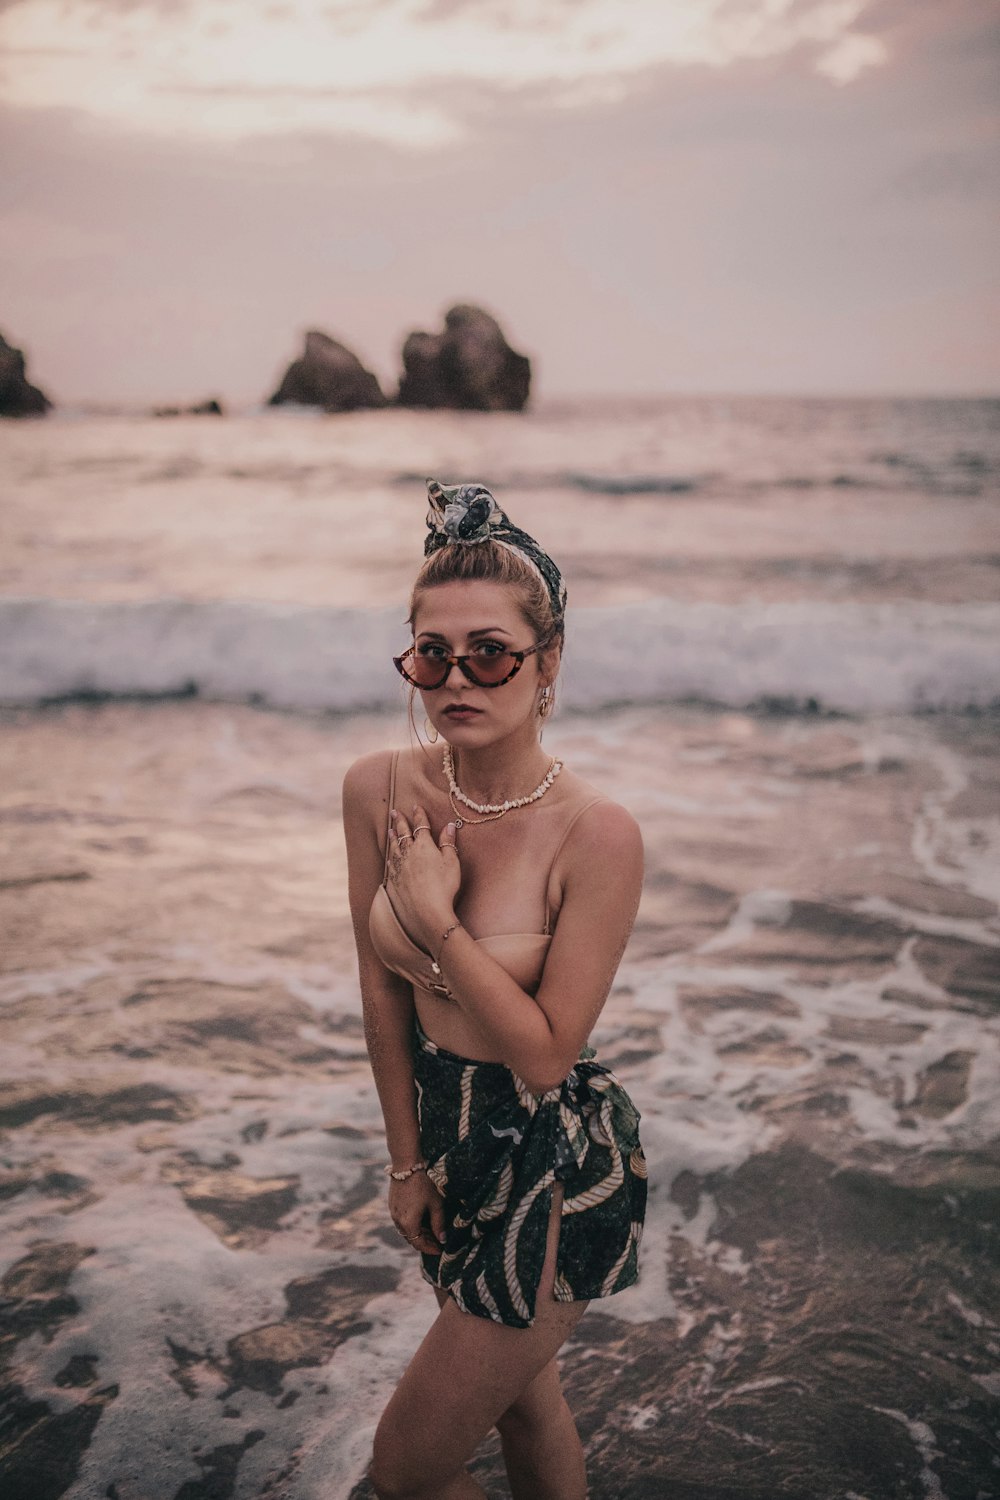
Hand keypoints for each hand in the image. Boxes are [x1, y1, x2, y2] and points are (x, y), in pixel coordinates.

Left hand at [386, 804, 460, 948]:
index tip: (416, 806)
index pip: (421, 825)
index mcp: (424, 846)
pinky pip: (390, 863)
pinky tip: (389, 856)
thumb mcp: (452, 862)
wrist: (427, 911)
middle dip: (400, 821)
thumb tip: (449, 826)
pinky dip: (390, 855)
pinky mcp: (394, 880)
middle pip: (404, 833)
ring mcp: (400, 867)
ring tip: (390, 829)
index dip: (419, 815)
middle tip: (394, 812)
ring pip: (394, 846)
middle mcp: (409, 853)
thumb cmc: (444, 887)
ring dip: (393, 836)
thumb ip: (449, 843)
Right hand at [389, 1171, 445, 1254]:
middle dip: (425, 1242)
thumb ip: (439, 1223)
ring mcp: (393, 1213)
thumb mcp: (435, 1204)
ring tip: (430, 1231)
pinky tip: (421, 1219)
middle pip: (411, 1239)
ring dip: (418, 1233)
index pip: (419, 1244)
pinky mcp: (392, 1205)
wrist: (406, 1165)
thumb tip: (442, 1239)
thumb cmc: (423, 1184)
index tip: (440, 1250)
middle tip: (437, 1241)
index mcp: (409, 1224)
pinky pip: (401, 1221)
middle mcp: (398, 1221)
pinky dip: (411, 1224)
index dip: (430, 1249)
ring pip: (406, 1230)